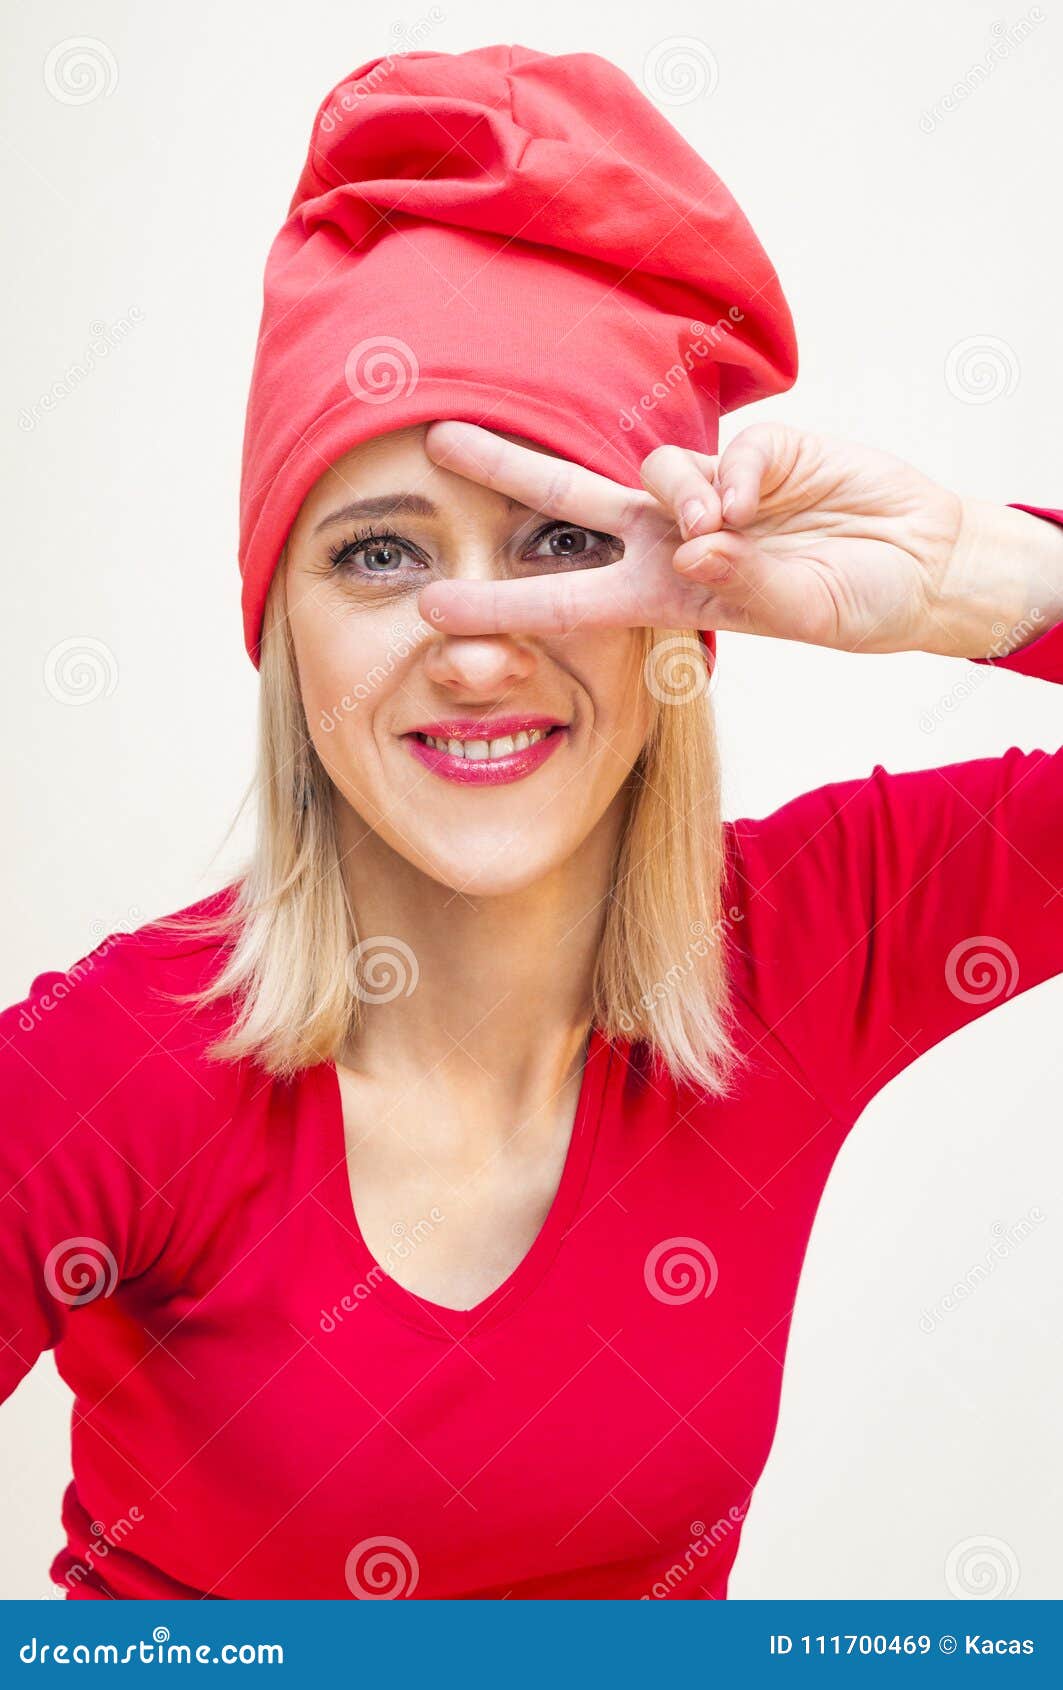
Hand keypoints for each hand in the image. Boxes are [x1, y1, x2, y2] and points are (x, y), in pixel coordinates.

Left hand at [417, 419, 1057, 658]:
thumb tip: (698, 540)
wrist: (927, 564)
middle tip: (437, 438)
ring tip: (727, 526)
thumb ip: (749, 582)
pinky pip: (724, 453)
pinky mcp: (759, 450)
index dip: (499, 602)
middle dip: (505, 466)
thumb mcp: (803, 614)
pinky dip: (735, 476)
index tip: (432, 606)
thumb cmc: (858, 604)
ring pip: (651, 470)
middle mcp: (673, 539)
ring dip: (678, 496)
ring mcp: (712, 492)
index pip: (564, 599)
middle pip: (568, 499)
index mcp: (664, 596)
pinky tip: (761, 499)